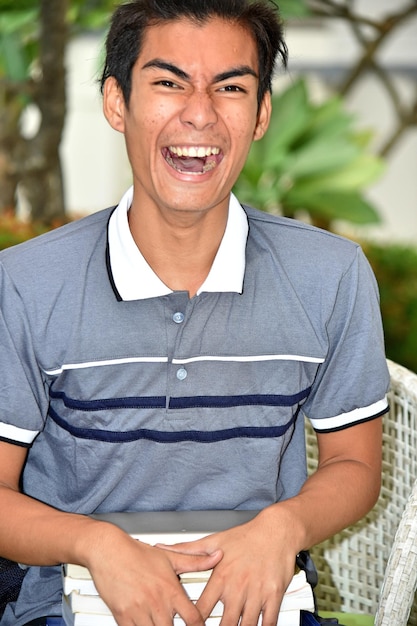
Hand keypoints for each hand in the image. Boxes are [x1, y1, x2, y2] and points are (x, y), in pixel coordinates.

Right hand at [85, 523, 222, 625]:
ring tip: (159, 625)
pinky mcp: (122, 615)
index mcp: (170, 589)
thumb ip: (196, 561)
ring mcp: (139, 610)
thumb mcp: (169, 557)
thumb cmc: (137, 553)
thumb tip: (217, 556)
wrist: (109, 550)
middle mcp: (156, 602)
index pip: (193, 618)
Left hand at [159, 507, 298, 625]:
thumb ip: (187, 550)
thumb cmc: (245, 536)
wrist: (276, 530)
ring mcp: (256, 593)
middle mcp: (237, 587)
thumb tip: (162, 547)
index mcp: (220, 577)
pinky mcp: (274, 595)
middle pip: (224, 624)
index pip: (200, 609)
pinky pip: (269, 621)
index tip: (191, 624)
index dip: (193, 622)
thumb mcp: (214, 540)